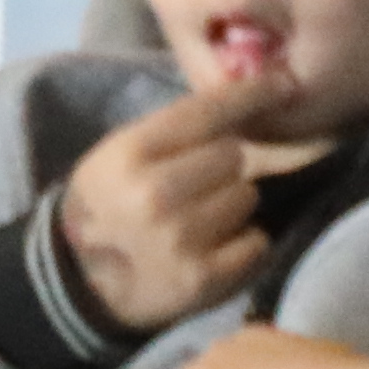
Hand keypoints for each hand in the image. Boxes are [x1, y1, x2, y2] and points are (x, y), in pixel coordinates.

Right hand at [56, 77, 293, 341]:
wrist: (85, 284)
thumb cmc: (110, 206)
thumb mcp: (118, 155)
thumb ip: (171, 128)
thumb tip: (243, 97)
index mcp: (127, 156)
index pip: (203, 113)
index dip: (249, 94)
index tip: (283, 84)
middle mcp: (153, 196)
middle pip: (232, 156)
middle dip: (225, 165)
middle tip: (200, 182)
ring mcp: (179, 240)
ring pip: (247, 196)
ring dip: (234, 203)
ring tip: (202, 217)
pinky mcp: (203, 278)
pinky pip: (255, 241)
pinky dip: (243, 242)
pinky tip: (214, 246)